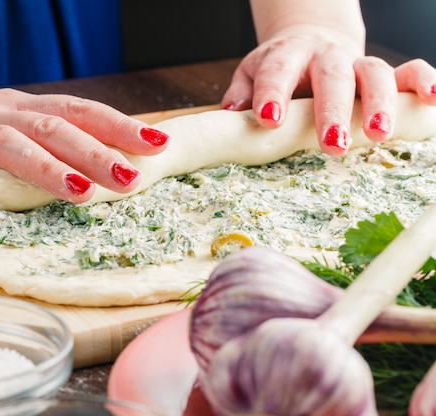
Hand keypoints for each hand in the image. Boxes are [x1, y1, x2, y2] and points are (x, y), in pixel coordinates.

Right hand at [0, 74, 168, 208]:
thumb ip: (38, 135)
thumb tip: (97, 157)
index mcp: (13, 108)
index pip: (73, 111)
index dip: (116, 125)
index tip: (158, 143)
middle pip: (48, 128)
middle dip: (94, 151)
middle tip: (132, 177)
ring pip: (2, 145)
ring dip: (43, 167)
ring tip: (79, 190)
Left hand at [221, 25, 435, 155]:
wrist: (311, 41)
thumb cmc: (280, 68)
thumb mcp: (253, 74)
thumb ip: (242, 93)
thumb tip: (230, 115)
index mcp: (286, 57)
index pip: (277, 72)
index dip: (272, 94)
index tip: (269, 120)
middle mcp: (325, 57)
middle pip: (332, 77)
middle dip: (333, 110)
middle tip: (331, 144)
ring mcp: (356, 63)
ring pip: (374, 74)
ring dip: (378, 104)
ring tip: (378, 135)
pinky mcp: (383, 73)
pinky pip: (408, 71)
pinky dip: (422, 81)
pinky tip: (432, 98)